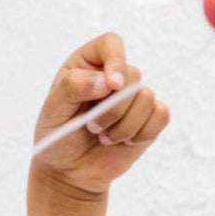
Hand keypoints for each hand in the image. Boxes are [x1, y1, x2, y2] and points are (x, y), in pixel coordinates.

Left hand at [33, 32, 169, 197]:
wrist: (69, 172)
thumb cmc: (57, 138)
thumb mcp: (53, 111)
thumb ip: (73, 87)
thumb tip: (107, 81)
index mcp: (87, 65)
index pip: (111, 43)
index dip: (116, 61)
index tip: (111, 85)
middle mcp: (113, 76)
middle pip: (133, 76)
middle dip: (113, 109)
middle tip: (91, 127)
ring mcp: (134, 97)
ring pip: (147, 98)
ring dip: (122, 127)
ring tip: (103, 137)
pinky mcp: (149, 118)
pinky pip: (160, 116)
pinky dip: (140, 134)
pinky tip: (122, 142)